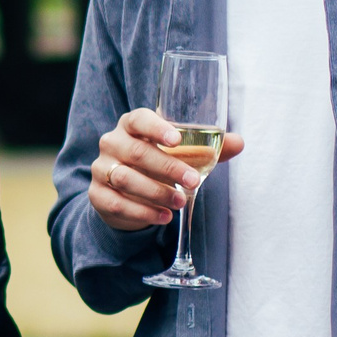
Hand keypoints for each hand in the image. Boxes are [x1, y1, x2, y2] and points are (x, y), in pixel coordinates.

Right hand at [87, 108, 244, 233]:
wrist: (125, 192)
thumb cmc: (157, 165)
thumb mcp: (182, 155)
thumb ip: (209, 149)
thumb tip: (239, 142)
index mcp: (131, 125)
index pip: (139, 119)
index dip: (156, 128)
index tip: (177, 140)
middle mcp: (112, 143)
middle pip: (136, 152)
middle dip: (167, 168)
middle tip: (192, 181)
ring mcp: (101, 169)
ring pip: (126, 178)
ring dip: (156, 192)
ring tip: (180, 202)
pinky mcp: (97, 195)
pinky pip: (118, 203)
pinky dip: (143, 212)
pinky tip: (164, 217)